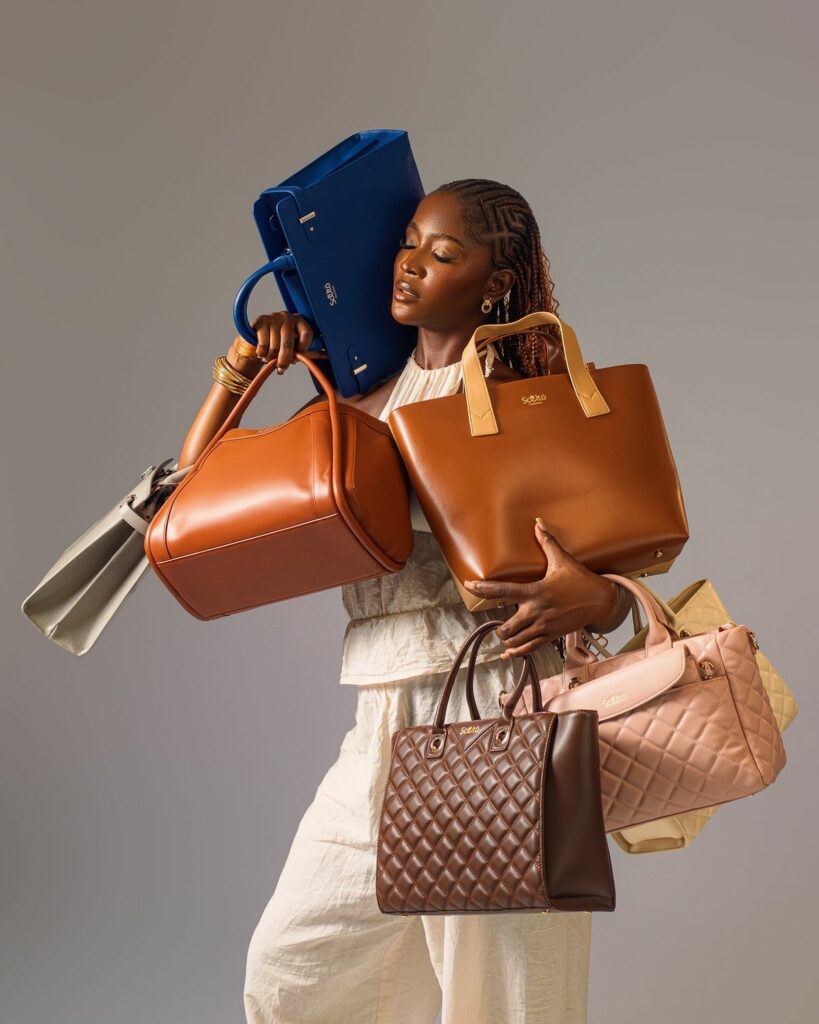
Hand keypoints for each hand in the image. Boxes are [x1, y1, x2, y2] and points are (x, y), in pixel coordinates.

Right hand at [245, 311, 314, 374]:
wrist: (258, 342)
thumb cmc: (281, 345)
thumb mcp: (298, 348)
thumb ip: (312, 351)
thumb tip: (328, 355)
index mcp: (300, 321)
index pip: (307, 333)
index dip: (303, 348)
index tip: (297, 357)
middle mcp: (287, 316)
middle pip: (289, 341)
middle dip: (285, 358)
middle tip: (281, 367)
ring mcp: (273, 317)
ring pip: (275, 345)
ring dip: (271, 357)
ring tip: (269, 359)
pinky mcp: (260, 321)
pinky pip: (263, 343)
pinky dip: (262, 353)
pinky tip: (262, 353)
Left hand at [462, 519, 620, 657]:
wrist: (602, 601)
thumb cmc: (581, 580)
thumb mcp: (563, 560)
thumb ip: (547, 542)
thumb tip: (538, 523)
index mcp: (535, 591)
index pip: (503, 591)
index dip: (483, 589)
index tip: (469, 586)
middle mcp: (537, 611)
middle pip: (507, 626)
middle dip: (499, 627)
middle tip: (497, 622)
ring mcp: (544, 625)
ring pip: (516, 640)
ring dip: (507, 639)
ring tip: (504, 635)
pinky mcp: (551, 635)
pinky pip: (530, 648)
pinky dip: (517, 652)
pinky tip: (508, 653)